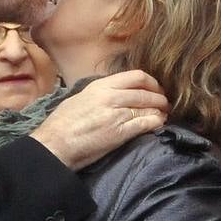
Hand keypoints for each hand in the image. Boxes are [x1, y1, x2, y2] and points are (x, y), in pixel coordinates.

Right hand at [30, 70, 167, 170]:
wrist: (54, 144)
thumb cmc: (61, 124)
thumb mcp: (80, 98)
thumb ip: (100, 94)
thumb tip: (115, 94)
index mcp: (100, 85)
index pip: (136, 76)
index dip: (151, 82)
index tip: (155, 89)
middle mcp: (110, 96)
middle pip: (146, 91)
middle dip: (160, 97)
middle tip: (165, 103)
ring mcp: (116, 113)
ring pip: (149, 106)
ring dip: (160, 110)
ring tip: (164, 115)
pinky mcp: (120, 132)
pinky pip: (146, 123)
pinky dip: (156, 122)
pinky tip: (159, 124)